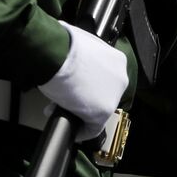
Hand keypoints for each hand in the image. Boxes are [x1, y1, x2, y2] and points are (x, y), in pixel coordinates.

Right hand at [39, 22, 128, 140]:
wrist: (56, 54)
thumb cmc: (63, 46)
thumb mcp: (82, 45)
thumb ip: (86, 58)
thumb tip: (75, 62)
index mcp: (117, 61)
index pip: (105, 79)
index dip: (88, 85)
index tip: (75, 88)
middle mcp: (120, 79)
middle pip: (102, 95)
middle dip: (83, 99)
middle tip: (66, 100)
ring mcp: (112, 96)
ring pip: (97, 110)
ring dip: (80, 113)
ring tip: (61, 110)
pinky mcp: (101, 112)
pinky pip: (93, 128)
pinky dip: (82, 132)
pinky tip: (72, 131)